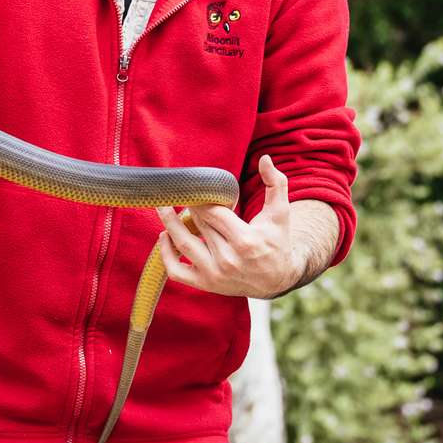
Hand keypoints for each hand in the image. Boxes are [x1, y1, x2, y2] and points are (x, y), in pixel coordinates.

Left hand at [154, 155, 298, 298]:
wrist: (277, 279)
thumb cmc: (277, 241)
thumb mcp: (280, 212)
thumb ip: (276, 183)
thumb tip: (264, 158)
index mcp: (245, 240)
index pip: (213, 212)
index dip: (201, 198)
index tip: (194, 187)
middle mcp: (228, 259)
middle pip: (198, 224)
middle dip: (188, 206)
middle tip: (180, 192)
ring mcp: (214, 274)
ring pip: (182, 244)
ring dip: (169, 223)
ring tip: (162, 206)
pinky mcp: (205, 284)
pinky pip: (176, 270)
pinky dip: (165, 254)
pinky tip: (164, 236)